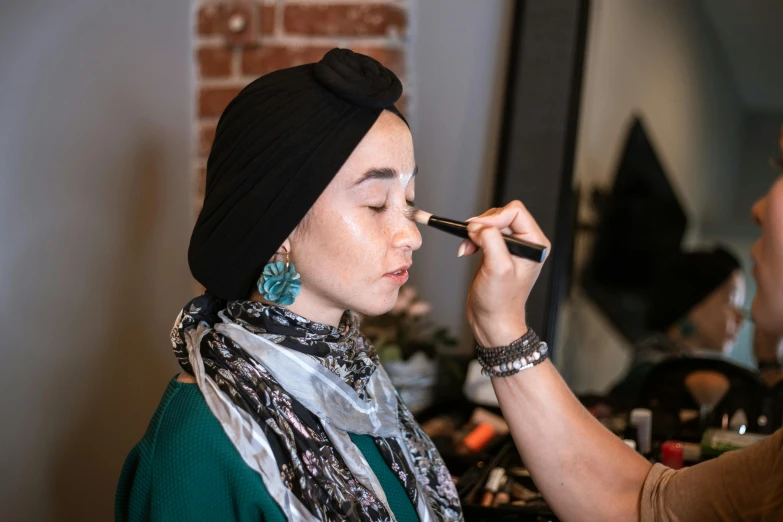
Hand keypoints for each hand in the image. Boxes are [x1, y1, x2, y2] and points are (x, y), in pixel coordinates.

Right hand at [459, 201, 549, 346]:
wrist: (492, 321)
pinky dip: (471, 240)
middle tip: (471, 240)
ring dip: (474, 233)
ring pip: (490, 223)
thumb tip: (478, 225)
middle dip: (482, 225)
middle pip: (501, 215)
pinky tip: (466, 251)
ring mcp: (511, 247)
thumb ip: (491, 241)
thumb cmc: (501, 303)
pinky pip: (483, 234)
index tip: (478, 230)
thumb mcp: (498, 268)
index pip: (515, 212)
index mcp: (534, 243)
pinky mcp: (497, 252)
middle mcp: (525, 243)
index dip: (494, 218)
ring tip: (467, 248)